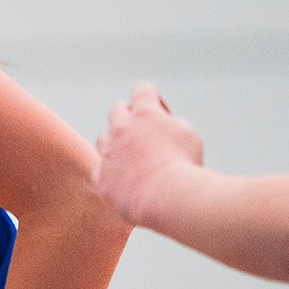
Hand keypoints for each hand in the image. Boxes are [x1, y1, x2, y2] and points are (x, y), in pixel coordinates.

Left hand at [94, 81, 204, 225]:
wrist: (165, 198)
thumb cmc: (183, 166)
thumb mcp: (188, 135)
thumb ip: (172, 124)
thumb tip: (164, 125)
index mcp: (144, 113)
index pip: (142, 90)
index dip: (153, 98)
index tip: (163, 114)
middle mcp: (121, 128)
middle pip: (117, 110)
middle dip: (130, 118)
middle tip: (148, 136)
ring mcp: (108, 153)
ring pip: (104, 138)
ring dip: (116, 143)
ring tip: (135, 159)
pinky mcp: (102, 178)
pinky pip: (100, 169)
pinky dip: (111, 172)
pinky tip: (126, 180)